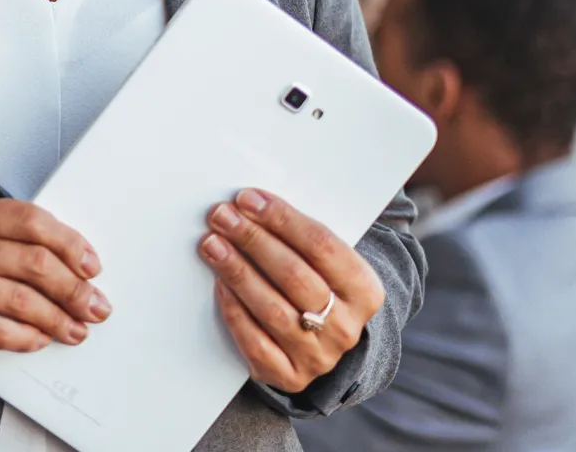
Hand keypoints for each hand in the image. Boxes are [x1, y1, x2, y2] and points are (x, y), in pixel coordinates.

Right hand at [0, 197, 110, 362]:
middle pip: (30, 260)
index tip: (90, 262)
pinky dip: (24, 338)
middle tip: (94, 303)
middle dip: (73, 286)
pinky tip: (39, 339)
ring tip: (75, 328)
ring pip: (18, 299)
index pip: (26, 218)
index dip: (66, 241)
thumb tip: (62, 256)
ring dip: (57, 318)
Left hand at [199, 189, 383, 392]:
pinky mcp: (290, 376)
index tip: (247, 199)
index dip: (281, 219)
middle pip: (295, 276)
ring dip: (238, 271)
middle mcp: (346, 327)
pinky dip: (235, 311)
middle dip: (253, 240)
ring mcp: (319, 356)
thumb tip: (250, 203)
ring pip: (274, 310)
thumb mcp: (323, 259)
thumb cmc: (315, 282)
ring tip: (212, 244)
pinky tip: (220, 285)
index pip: (321, 245)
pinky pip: (257, 344)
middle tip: (222, 216)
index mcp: (364, 289)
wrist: (322, 340)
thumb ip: (296, 234)